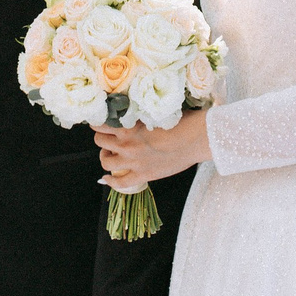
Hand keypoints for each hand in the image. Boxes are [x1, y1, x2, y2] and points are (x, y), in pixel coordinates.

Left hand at [94, 110, 208, 192]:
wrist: (196, 138)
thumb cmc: (181, 121)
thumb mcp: (154, 112)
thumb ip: (139, 115)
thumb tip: (133, 113)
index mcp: (128, 125)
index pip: (100, 123)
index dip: (100, 123)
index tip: (103, 123)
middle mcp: (126, 143)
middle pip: (99, 140)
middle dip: (102, 137)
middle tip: (110, 138)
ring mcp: (133, 161)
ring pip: (105, 160)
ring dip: (105, 155)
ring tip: (111, 153)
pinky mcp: (142, 175)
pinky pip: (119, 183)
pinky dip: (110, 181)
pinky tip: (107, 178)